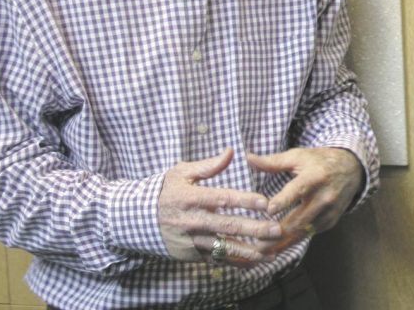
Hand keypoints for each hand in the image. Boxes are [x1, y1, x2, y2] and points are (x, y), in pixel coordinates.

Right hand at [157, 148, 281, 265]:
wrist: (136, 219)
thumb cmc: (164, 191)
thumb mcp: (181, 173)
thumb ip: (208, 165)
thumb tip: (231, 151)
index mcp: (192, 197)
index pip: (223, 199)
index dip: (244, 201)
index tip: (265, 203)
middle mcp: (193, 220)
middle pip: (228, 225)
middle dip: (255, 229)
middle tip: (277, 230)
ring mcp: (192, 240)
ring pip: (224, 247)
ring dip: (249, 250)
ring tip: (271, 252)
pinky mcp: (191, 253)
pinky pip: (216, 258)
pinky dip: (235, 261)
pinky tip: (253, 262)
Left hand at [247, 147, 364, 253]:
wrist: (351, 169)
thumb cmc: (319, 161)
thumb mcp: (298, 157)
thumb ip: (273, 161)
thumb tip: (248, 158)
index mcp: (315, 176)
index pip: (299, 190)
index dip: (284, 200)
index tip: (269, 210)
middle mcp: (325, 196)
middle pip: (300, 218)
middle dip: (278, 232)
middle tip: (256, 241)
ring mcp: (329, 211)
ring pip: (304, 231)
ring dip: (283, 243)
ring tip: (263, 252)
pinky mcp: (330, 222)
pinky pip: (309, 234)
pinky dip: (293, 242)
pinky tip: (277, 249)